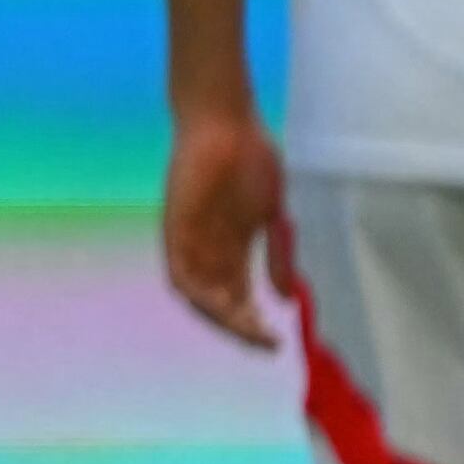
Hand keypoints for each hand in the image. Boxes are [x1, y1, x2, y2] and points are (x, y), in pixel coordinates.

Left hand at [162, 98, 284, 350]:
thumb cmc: (249, 159)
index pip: (236, 298)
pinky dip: (199, 292)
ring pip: (198, 293)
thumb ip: (278, 256)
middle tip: (264, 343)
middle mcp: (207, 250)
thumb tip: (287, 299)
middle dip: (239, 327)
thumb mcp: (271, 216)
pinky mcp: (176, 226)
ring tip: (247, 329)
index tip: (277, 342)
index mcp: (230, 248)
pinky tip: (220, 306)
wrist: (225, 120)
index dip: (252, 323)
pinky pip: (180, 270)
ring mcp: (190, 239)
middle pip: (217, 302)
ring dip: (220, 316)